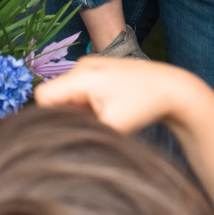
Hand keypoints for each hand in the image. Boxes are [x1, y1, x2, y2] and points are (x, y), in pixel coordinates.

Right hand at [36, 55, 199, 133]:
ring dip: (77, 112)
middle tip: (89, 127)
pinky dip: (86, 106)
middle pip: (54, 97)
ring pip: (67, 95)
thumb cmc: (143, 105)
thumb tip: (56, 148)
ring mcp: (91, 66)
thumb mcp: (111, 127)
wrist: (171, 88)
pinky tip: (107, 111)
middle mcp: (82, 66)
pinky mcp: (99, 70)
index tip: (67, 132)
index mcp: (82, 76)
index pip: (42, 97)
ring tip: (102, 119)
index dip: (47, 119)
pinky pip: (78, 92)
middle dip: (64, 116)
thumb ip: (79, 135)